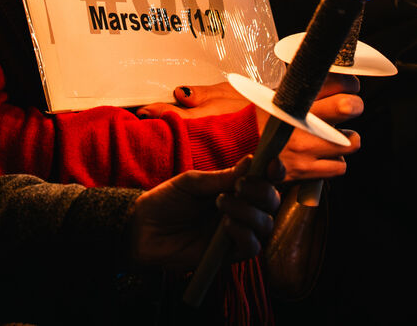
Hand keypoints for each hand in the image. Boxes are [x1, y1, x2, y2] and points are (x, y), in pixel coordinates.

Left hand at [128, 156, 282, 267]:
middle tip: (238, 186)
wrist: (141, 229)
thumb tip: (252, 161)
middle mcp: (241, 209)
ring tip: (221, 202)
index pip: (265, 180)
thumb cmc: (165, 202)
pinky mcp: (228, 255)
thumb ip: (220, 177)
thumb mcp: (190, 183)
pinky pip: (252, 247)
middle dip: (261, 190)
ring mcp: (236, 232)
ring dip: (249, 211)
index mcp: (234, 188)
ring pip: (265, 223)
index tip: (271, 164)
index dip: (275, 171)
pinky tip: (225, 225)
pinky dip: (244, 233)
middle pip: (272, 201)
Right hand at [138, 76, 362, 181]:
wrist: (212, 159)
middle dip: (351, 107)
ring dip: (346, 141)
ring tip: (336, 138)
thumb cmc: (217, 126)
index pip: (336, 79)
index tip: (343, 85)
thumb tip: (182, 92)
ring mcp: (306, 147)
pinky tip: (323, 160)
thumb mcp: (214, 100)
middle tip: (344, 109)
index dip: (345, 81)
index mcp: (289, 95)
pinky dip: (334, 166)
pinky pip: (337, 169)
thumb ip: (207, 93)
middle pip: (351, 106)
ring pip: (351, 142)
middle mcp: (302, 119)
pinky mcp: (304, 172)